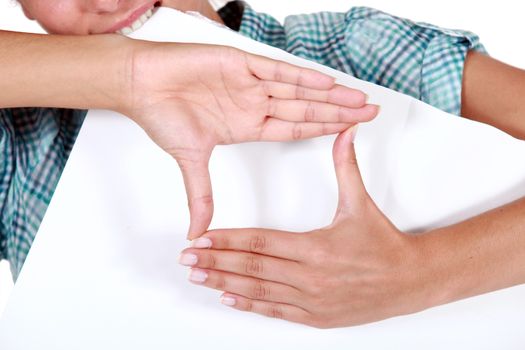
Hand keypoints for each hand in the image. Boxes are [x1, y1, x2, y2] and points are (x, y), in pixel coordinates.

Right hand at [122, 43, 378, 237]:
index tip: (351, 131)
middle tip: (370, 113)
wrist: (140, 87)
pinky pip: (275, 70)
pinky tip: (326, 81)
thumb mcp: (190, 162)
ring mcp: (249, 84)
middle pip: (305, 110)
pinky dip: (300, 75)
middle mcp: (254, 104)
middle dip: (339, 111)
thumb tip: (197, 232)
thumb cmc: (162, 117)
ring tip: (358, 98)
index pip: (296, 130)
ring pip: (298, 89)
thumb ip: (201, 195)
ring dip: (328, 94)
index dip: (324, 131)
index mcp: (248, 126)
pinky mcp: (239, 64)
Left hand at [179, 127, 427, 327]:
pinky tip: (228, 298)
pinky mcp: (316, 317)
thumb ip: (346, 167)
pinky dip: (250, 306)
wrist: (410, 281)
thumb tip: (344, 132)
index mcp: (316, 247)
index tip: (202, 237)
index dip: (228, 239)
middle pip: (252, 267)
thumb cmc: (384, 244)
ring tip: (198, 276)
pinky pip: (276, 311)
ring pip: (258, 292)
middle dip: (216, 261)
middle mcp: (309, 276)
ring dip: (224, 283)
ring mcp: (311, 300)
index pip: (261, 242)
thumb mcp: (361, 204)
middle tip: (186, 257)